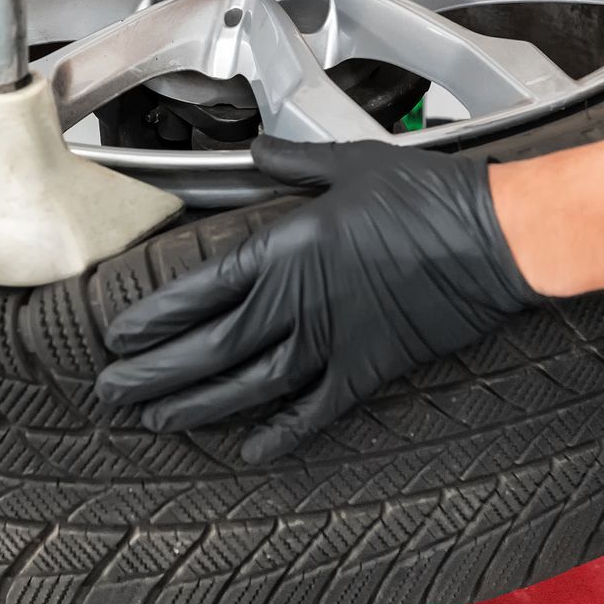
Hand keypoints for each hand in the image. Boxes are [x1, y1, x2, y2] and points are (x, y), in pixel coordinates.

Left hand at [94, 137, 541, 463]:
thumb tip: (256, 150)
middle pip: (209, 349)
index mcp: (286, 249)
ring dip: (196, 407)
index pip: (200, 290)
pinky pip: (314, 412)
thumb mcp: (351, 164)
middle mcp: (298, 301)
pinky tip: (248, 452)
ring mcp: (332, 341)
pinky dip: (280, 435)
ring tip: (155, 422)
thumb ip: (293, 164)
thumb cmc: (427, 194)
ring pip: (248, 387)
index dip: (155, 318)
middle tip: (111, 393)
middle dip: (153, 374)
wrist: (492, 237)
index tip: (119, 336)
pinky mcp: (368, 370)